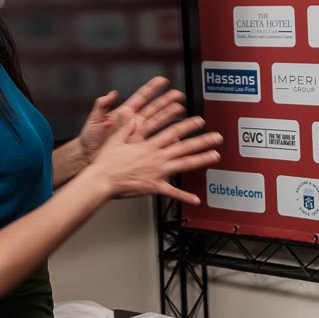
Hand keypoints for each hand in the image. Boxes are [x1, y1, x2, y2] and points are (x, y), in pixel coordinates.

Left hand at [78, 77, 185, 162]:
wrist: (87, 156)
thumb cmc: (89, 138)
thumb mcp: (94, 119)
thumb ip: (102, 105)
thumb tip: (111, 93)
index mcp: (124, 113)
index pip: (141, 97)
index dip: (152, 88)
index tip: (162, 80)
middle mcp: (133, 122)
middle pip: (154, 109)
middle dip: (167, 101)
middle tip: (178, 95)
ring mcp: (137, 134)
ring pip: (158, 123)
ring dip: (169, 116)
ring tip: (180, 110)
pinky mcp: (139, 147)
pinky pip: (155, 141)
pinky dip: (164, 139)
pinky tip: (174, 135)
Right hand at [89, 114, 221, 204]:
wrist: (102, 179)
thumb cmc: (106, 161)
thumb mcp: (116, 139)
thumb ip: (128, 128)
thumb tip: (134, 118)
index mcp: (149, 145)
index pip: (173, 131)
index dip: (187, 125)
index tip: (198, 120)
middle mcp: (157, 157)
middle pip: (185, 147)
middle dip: (203, 141)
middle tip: (216, 137)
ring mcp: (158, 172)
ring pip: (184, 164)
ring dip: (201, 160)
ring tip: (215, 156)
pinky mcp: (154, 186)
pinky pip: (172, 192)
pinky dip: (185, 196)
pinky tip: (196, 199)